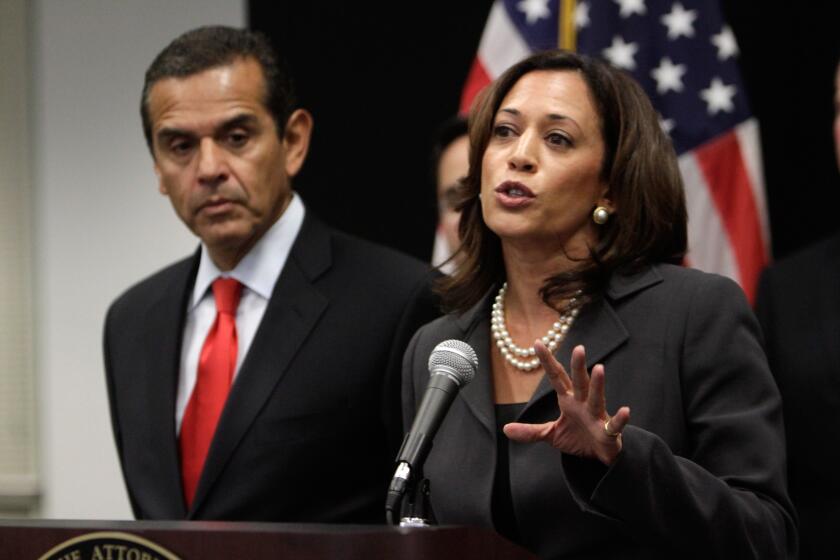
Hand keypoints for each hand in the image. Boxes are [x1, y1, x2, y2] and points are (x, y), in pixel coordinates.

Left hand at [504, 342, 629, 464]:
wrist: (597, 456)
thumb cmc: (576, 438)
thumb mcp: (550, 434)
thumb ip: (530, 431)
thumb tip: (505, 429)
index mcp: (568, 400)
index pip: (556, 377)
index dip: (548, 361)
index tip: (538, 343)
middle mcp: (583, 404)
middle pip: (579, 382)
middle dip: (578, 366)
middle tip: (578, 348)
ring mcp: (596, 416)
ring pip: (597, 398)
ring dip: (598, 385)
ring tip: (599, 369)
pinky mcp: (608, 432)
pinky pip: (614, 424)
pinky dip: (620, 419)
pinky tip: (625, 410)